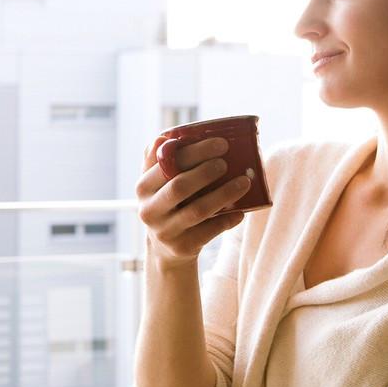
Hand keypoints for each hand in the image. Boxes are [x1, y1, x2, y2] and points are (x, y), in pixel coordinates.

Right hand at [135, 133, 251, 270]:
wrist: (165, 249)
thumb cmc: (168, 204)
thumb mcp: (157, 184)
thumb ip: (159, 160)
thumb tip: (164, 138)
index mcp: (142, 187)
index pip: (166, 164)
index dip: (194, 152)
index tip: (221, 143)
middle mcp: (149, 210)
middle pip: (179, 186)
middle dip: (206, 171)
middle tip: (227, 163)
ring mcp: (165, 231)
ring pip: (198, 210)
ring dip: (224, 194)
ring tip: (245, 182)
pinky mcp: (182, 247)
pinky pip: (209, 232)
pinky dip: (227, 219)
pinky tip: (241, 211)